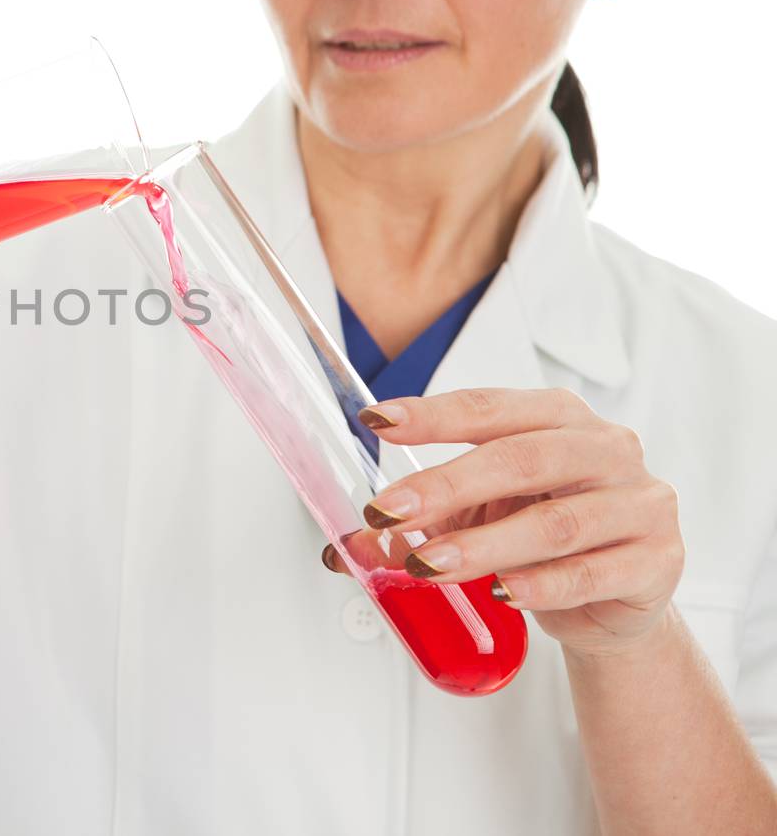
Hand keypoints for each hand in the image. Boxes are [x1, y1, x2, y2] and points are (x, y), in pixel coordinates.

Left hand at [321, 387, 684, 658]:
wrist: (616, 601)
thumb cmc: (541, 539)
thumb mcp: (477, 519)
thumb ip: (419, 525)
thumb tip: (348, 547)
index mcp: (558, 417)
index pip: (489, 408)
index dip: (431, 415)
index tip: (375, 422)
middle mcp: (605, 448)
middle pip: (520, 459)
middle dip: (445, 485)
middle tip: (388, 512)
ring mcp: (640, 502)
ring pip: (555, 522)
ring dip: (485, 546)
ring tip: (429, 566)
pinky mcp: (661, 559)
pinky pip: (595, 573)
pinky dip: (543, 585)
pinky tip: (504, 593)